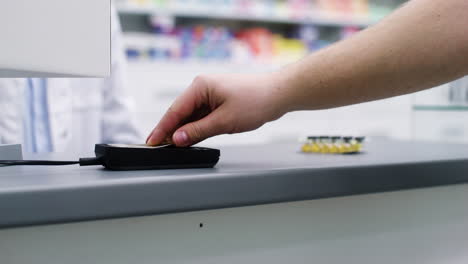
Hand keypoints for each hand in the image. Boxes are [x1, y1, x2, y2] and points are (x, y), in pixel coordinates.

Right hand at [146, 73, 286, 146]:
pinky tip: (190, 138)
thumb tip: (178, 139)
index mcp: (200, 86)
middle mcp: (202, 88)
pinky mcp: (218, 101)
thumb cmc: (256, 100)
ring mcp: (210, 95)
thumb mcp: (224, 121)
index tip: (152, 142)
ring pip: (190, 116)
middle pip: (180, 113)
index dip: (162, 128)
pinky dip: (195, 127)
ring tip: (171, 146)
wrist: (278, 94)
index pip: (175, 110)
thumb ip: (198, 131)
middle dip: (170, 130)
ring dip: (183, 130)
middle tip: (157, 147)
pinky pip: (201, 116)